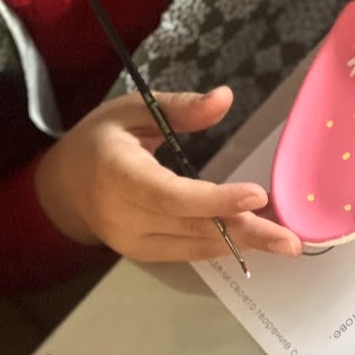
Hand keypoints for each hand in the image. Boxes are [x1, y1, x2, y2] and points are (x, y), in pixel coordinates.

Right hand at [34, 87, 302, 261]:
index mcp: (117, 173)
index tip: (258, 196)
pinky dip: (224, 246)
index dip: (216, 200)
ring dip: (243, 244)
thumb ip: (179, 109)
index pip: (172, 194)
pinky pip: (191, 253)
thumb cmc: (101, 141)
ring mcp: (133, 243)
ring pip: (197, 246)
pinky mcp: (144, 256)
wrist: (64, 188)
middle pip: (194, 228)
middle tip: (290, 241)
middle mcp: (124, 216)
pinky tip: (254, 242)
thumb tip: (225, 98)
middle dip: (246, 233)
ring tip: (283, 243)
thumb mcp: (132, 110)